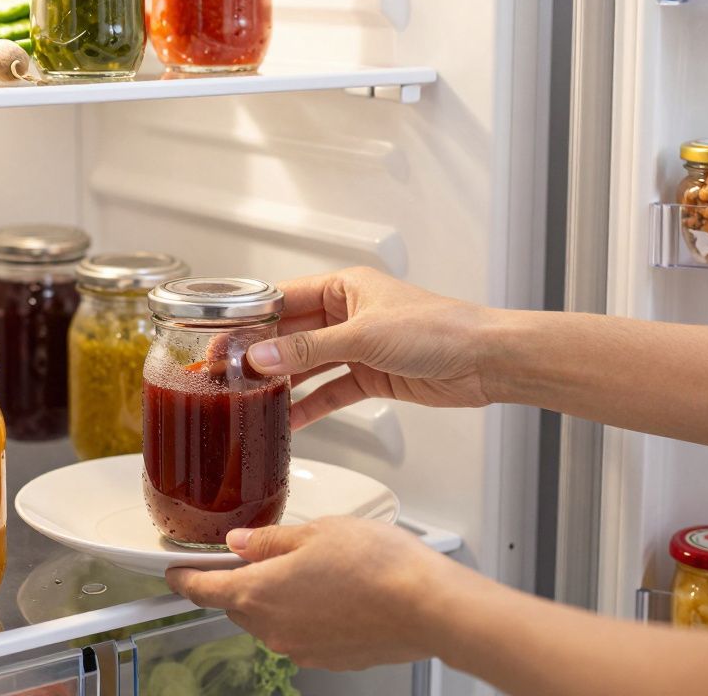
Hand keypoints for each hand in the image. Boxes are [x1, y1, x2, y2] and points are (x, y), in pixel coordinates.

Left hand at [165, 516, 470, 670]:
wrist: (427, 607)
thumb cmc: (377, 566)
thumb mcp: (315, 532)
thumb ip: (270, 540)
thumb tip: (242, 542)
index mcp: (257, 593)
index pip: (201, 589)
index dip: (182, 577)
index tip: (173, 570)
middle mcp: (272, 628)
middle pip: (237, 604)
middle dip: (239, 580)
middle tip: (256, 553)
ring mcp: (300, 648)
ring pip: (271, 618)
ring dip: (277, 596)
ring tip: (311, 566)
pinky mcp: (328, 657)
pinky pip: (301, 632)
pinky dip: (306, 612)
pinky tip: (332, 591)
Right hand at [246, 267, 496, 428]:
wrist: (484, 360)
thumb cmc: (438, 330)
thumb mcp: (364, 336)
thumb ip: (309, 349)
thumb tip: (264, 357)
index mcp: (345, 288)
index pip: (285, 298)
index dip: (253, 319)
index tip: (223, 338)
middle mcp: (349, 314)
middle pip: (293, 334)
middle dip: (263, 355)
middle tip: (228, 374)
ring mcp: (359, 346)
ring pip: (309, 364)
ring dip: (284, 383)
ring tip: (251, 400)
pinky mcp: (371, 376)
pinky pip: (331, 390)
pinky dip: (311, 405)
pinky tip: (289, 420)